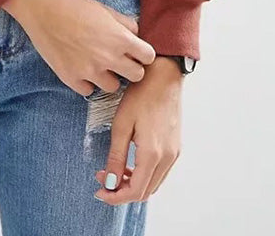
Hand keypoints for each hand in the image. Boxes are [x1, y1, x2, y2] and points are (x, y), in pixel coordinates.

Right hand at [2, 0, 155, 94]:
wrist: (42, 7)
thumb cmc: (74, 4)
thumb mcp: (105, 9)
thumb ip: (125, 24)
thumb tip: (136, 35)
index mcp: (120, 39)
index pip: (149, 57)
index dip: (143, 53)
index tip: (136, 51)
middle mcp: (108, 58)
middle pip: (136, 76)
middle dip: (131, 67)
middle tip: (119, 59)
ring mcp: (89, 71)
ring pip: (113, 87)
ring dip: (108, 76)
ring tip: (97, 63)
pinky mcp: (71, 79)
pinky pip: (88, 91)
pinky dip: (86, 82)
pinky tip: (80, 67)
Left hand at [94, 56, 183, 203]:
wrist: (163, 77)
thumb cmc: (141, 95)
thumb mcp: (121, 125)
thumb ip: (116, 157)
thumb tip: (110, 182)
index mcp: (153, 154)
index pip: (135, 191)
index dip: (115, 197)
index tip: (100, 191)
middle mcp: (167, 158)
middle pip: (145, 191)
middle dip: (122, 190)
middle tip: (103, 177)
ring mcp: (174, 153)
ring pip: (153, 183)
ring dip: (133, 183)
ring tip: (114, 169)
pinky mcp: (175, 147)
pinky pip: (160, 172)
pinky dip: (144, 174)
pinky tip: (130, 162)